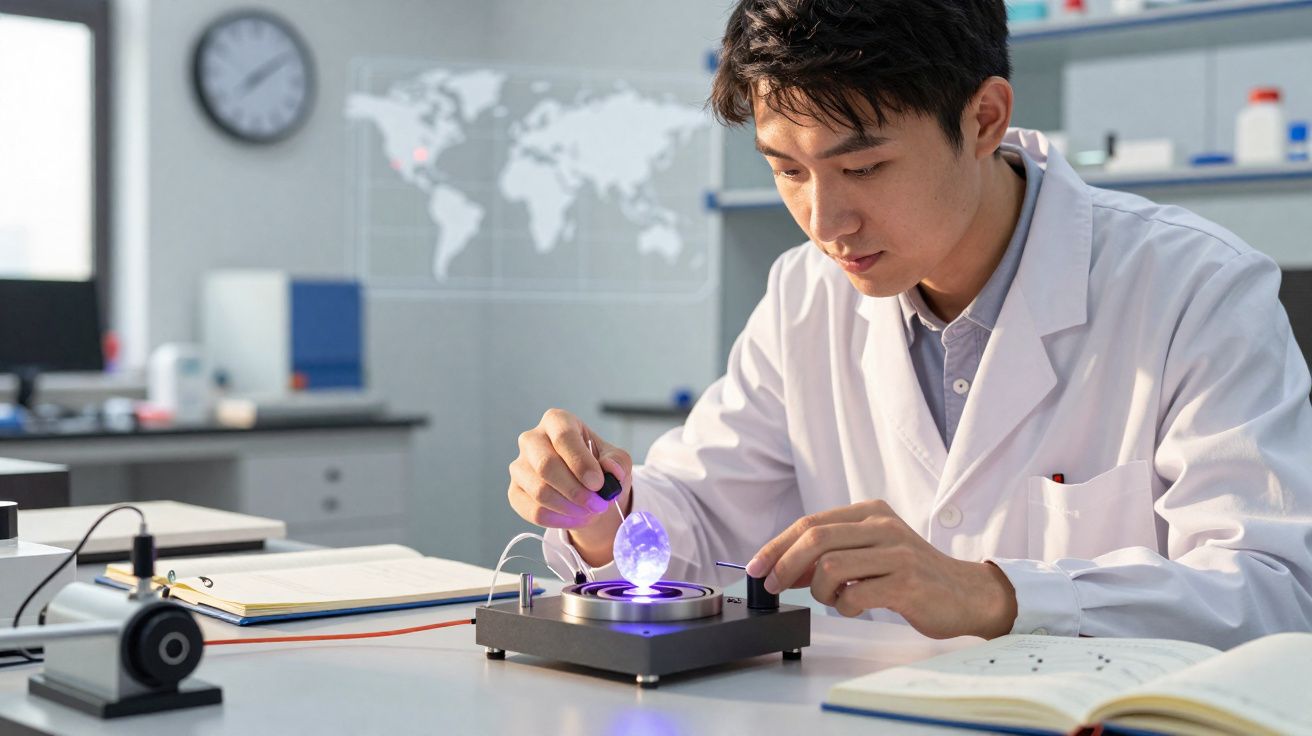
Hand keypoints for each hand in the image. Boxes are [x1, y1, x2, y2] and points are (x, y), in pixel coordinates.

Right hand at [507, 409, 632, 566]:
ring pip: (539, 492)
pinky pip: (533, 511)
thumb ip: (617, 462)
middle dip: (576, 490)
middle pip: (546, 465)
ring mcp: (519, 466)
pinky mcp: (515, 491)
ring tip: (591, 512)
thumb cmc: (598, 467)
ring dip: (570, 508)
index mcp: (557, 421)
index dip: (581, 462)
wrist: (585, 489)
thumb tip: (612, 470)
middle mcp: (532, 439)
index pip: (563, 437)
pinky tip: (576, 518)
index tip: (598, 484)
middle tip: (598, 504)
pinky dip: (559, 520)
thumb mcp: (616, 459)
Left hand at [745, 500, 1017, 638]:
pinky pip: (855, 596)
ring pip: (831, 567)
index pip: (810, 522)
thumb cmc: (913, 575)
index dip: (777, 545)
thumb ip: (830, 557)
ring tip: (833, 599)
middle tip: (773, 586)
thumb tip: (780, 569)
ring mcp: (897, 553)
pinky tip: (855, 607)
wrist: (967, 594)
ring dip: (819, 591)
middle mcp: (883, 526)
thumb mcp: (870, 555)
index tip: (756, 567)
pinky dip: (844, 608)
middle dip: (784, 565)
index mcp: (871, 512)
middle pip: (815, 538)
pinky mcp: (906, 582)